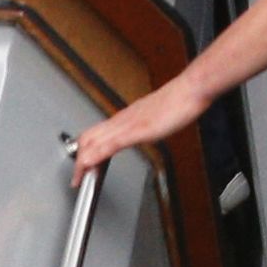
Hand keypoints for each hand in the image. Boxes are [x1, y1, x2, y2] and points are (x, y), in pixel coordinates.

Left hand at [74, 75, 212, 175]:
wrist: (190, 89)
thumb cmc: (178, 102)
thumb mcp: (155, 117)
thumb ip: (143, 125)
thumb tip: (138, 131)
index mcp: (125, 117)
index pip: (95, 133)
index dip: (84, 150)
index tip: (82, 167)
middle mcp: (122, 119)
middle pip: (88, 137)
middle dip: (78, 159)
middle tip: (76, 177)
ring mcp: (128, 124)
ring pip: (95, 140)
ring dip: (83, 160)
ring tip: (79, 177)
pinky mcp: (138, 130)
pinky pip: (111, 143)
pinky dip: (97, 155)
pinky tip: (91, 165)